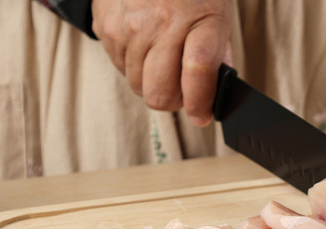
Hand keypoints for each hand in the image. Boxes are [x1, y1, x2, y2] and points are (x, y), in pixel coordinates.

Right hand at [91, 0, 231, 125]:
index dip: (199, 102)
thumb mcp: (216, 16)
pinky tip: (144, 45)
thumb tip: (213, 98)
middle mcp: (162, 24)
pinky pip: (121, 69)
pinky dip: (134, 67)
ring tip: (161, 60)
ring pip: (138, 86)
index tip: (202, 115)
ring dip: (151, 83)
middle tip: (181, 91)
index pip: (198, 72)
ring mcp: (131, 27)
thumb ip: (218, 56)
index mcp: (200, 19)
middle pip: (160, 92)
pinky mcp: (107, 28)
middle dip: (172, 101)